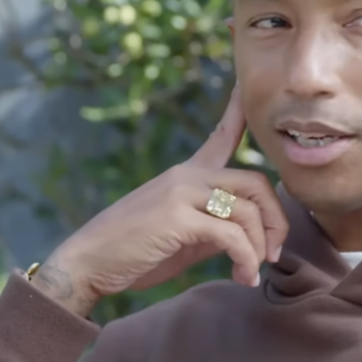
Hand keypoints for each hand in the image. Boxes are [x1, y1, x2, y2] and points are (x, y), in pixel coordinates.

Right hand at [30, 84, 288, 316]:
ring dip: (259, 247)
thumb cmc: (134, 252)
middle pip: (255, 182)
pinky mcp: (177, 217)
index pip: (221, 136)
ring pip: (247, 210)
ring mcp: (181, 193)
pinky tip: (243, 276)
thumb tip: (250, 237)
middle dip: (276, 219)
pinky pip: (231, 235)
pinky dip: (245, 258)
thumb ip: (215, 227)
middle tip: (273, 252)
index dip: (239, 112)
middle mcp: (187, 175)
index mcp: (187, 174)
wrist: (86, 264)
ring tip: (252, 272)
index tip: (248, 85)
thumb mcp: (184, 236)